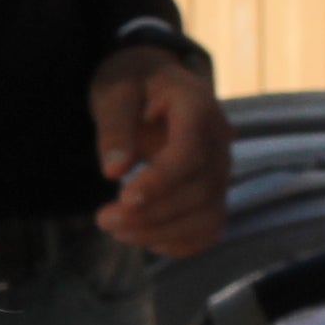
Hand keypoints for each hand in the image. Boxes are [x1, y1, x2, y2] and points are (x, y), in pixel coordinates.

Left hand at [88, 47, 230, 255]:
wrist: (154, 82)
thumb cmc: (133, 83)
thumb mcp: (116, 92)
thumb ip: (115, 126)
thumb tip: (113, 171)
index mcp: (198, 107)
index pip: (191, 153)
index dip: (161, 181)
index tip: (124, 198)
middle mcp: (219, 141)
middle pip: (200, 190)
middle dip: (152, 214)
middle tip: (104, 219)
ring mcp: (221, 169)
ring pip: (208, 215)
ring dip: (163, 232)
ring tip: (117, 230)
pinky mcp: (214, 191)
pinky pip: (210, 228)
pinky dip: (181, 242)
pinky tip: (145, 238)